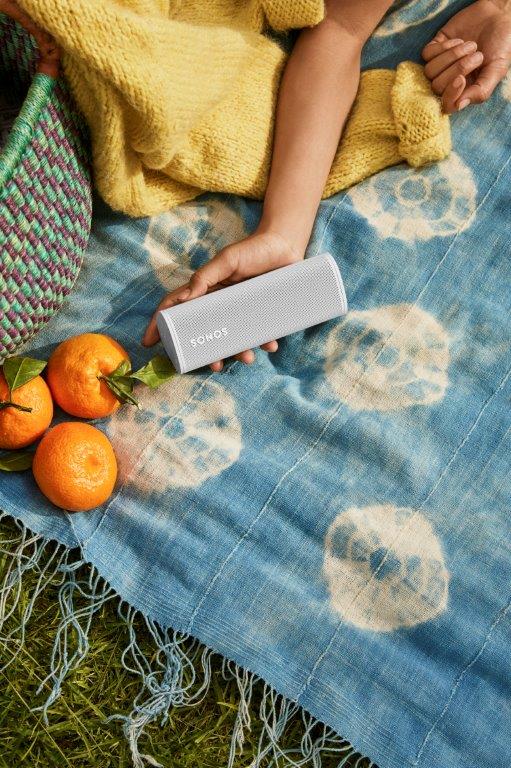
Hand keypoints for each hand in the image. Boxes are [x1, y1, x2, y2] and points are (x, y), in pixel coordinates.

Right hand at [142, 230, 302, 371]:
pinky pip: (260, 334)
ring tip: (247, 358)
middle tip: (214, 365)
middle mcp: (220, 304)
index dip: (160, 325)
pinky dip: (265, 342)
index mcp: (205, 291)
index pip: (176, 309)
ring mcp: (241, 311)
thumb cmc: (254, 249)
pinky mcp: (262, 314)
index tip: (149, 343)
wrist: (288, 245)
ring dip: (238, 352)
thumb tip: (185, 297)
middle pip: (207, 334)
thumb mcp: (227, 260)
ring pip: (234, 338)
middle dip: (209, 353)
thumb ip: (206, 276)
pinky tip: (271, 345)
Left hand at [422, 0, 510, 112]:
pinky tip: (459, 40)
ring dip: (452, 56)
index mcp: (463, 92)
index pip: (446, 105)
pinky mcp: (435, 48)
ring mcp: (440, 65)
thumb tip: (459, 106)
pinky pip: (427, 54)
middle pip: (437, 86)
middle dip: (458, 69)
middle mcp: (449, 82)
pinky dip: (444, 46)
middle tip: (478, 56)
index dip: (450, 95)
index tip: (462, 79)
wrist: (499, 17)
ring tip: (471, 46)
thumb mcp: (496, 71)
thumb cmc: (500, 46)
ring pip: (430, 71)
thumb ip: (480, 91)